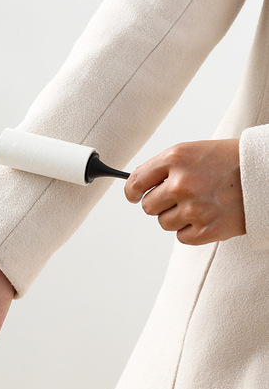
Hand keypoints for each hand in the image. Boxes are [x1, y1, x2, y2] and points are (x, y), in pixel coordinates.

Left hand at [124, 139, 245, 244]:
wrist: (265, 174)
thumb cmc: (228, 161)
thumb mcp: (191, 152)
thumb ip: (163, 167)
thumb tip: (137, 186)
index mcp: (175, 158)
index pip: (135, 182)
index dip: (132, 192)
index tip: (133, 196)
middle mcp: (181, 183)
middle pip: (147, 206)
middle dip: (158, 203)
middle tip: (178, 198)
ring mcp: (194, 207)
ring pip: (163, 222)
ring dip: (175, 217)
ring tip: (197, 204)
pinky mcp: (207, 229)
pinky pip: (181, 236)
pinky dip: (190, 230)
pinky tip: (205, 216)